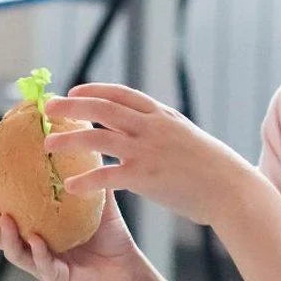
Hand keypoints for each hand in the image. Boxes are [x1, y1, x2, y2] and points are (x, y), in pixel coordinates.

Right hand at [0, 187, 143, 280]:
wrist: (129, 268)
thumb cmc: (111, 236)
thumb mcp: (98, 203)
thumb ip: (90, 179)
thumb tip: (88, 145)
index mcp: (40, 232)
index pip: (10, 220)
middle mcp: (37, 251)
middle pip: (3, 239)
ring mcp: (46, 268)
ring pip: (16, 254)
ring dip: (8, 237)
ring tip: (5, 219)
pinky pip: (44, 267)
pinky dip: (38, 253)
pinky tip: (37, 240)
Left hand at [42, 83, 262, 226]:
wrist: (232, 190)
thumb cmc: (211, 167)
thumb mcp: (185, 135)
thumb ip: (160, 128)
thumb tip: (139, 125)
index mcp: (161, 115)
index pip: (121, 93)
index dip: (94, 90)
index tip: (73, 90)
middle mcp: (152, 127)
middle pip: (102, 109)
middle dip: (72, 107)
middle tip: (49, 108)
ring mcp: (148, 150)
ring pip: (98, 138)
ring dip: (70, 140)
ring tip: (48, 145)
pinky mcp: (146, 176)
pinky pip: (108, 176)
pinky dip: (87, 180)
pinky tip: (70, 186)